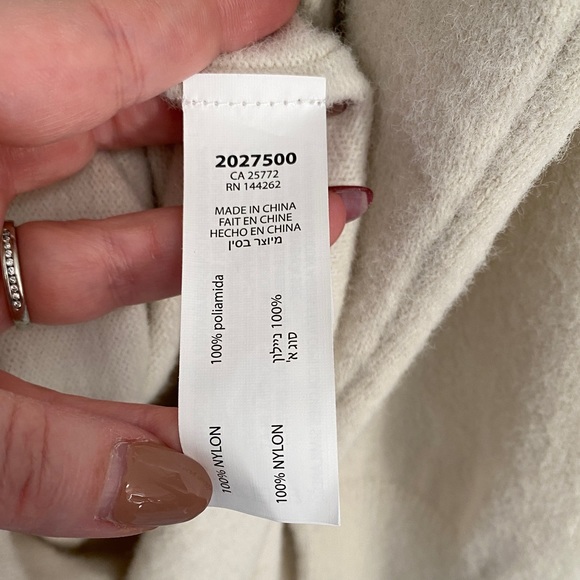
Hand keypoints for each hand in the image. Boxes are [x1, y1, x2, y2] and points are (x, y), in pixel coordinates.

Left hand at [0, 0, 301, 538]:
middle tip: (308, 143)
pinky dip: (130, 299)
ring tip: (287, 232)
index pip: (115, 37)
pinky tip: (197, 321)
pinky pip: (72, 263)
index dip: (209, 17)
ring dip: (200, 228)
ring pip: (111, 196)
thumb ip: (36, 441)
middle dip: (226, 132)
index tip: (282, 5)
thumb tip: (171, 483)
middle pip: (129, 115)